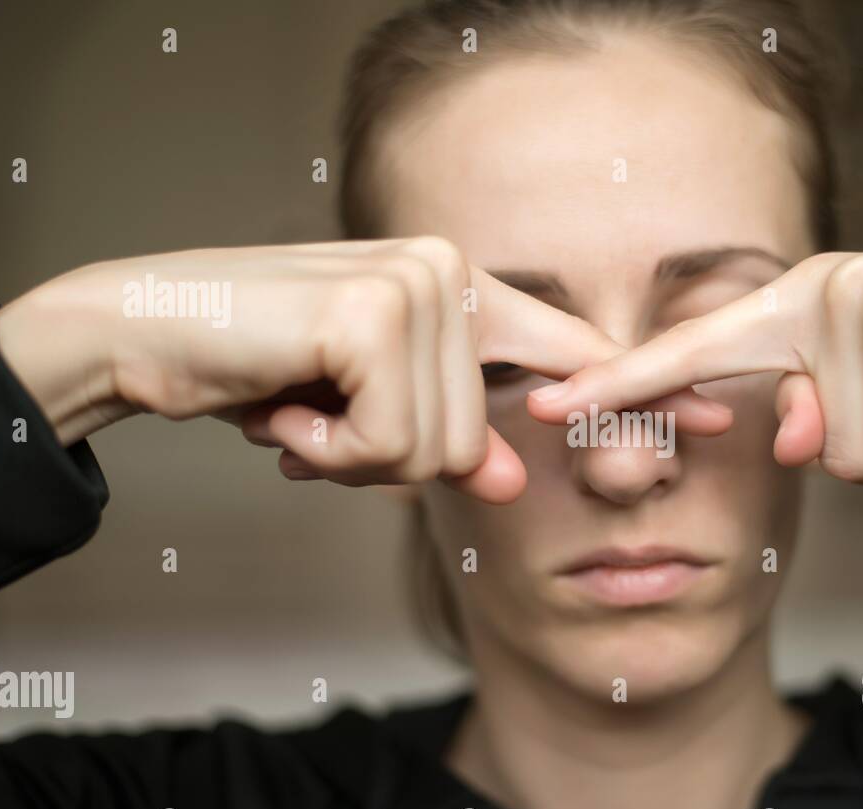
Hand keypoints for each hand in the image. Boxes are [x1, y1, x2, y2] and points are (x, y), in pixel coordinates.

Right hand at [0, 237, 731, 501]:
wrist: (148, 330)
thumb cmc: (260, 365)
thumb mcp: (366, 414)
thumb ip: (449, 436)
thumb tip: (515, 477)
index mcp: (461, 295)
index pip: (573, 352)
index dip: (645, 391)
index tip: (714, 420)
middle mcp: (450, 277)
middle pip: (472, 444)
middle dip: (386, 461)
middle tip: (320, 423)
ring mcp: (418, 285)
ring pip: (434, 451)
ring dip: (351, 456)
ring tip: (300, 407)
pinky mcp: (376, 308)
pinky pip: (389, 443)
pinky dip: (329, 449)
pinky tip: (287, 406)